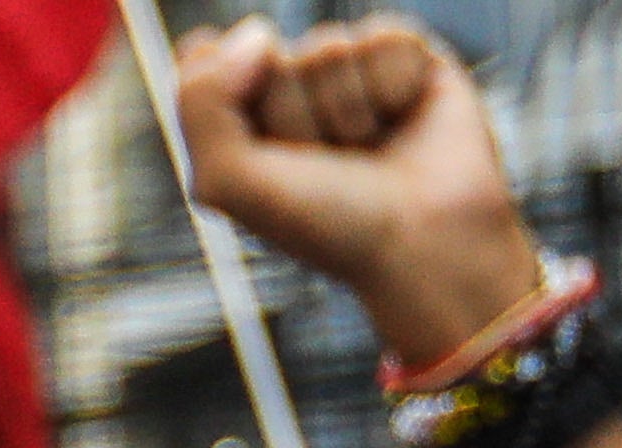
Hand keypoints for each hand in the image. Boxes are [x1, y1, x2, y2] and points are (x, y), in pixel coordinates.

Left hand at [178, 14, 544, 367]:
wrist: (423, 241)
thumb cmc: (325, 224)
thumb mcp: (227, 182)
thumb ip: (199, 102)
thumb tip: (257, 32)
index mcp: (239, 124)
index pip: (206, 62)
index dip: (229, 100)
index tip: (259, 151)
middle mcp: (291, 94)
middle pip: (266, 56)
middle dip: (293, 114)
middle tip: (324, 162)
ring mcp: (350, 75)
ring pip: (326, 44)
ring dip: (345, 106)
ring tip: (365, 148)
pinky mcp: (407, 59)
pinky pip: (383, 34)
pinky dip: (391, 83)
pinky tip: (401, 121)